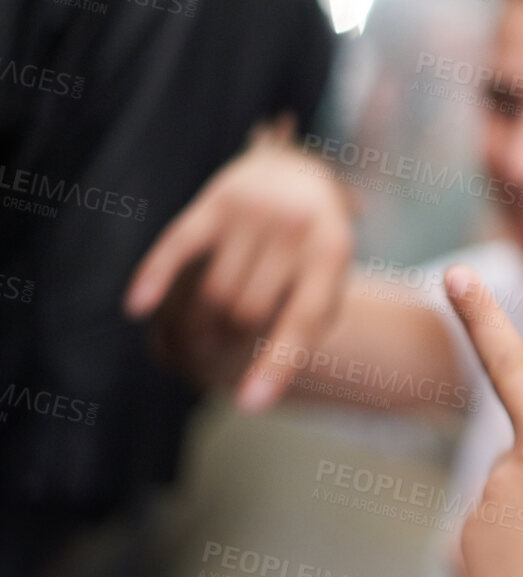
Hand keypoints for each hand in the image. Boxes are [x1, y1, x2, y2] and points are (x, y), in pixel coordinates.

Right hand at [124, 116, 355, 411]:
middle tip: (230, 342)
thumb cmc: (314, 245)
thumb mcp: (328, 280)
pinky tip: (136, 307)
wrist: (297, 170)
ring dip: (205, 321)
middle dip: (235, 338)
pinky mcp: (215, 200)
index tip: (250, 405)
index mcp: (332, 253)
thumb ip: (305, 325)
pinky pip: (177, 246)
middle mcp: (295, 227)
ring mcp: (255, 210)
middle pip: (247, 313)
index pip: (300, 322)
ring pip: (214, 293)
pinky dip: (154, 277)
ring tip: (209, 330)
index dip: (274, 366)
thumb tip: (262, 383)